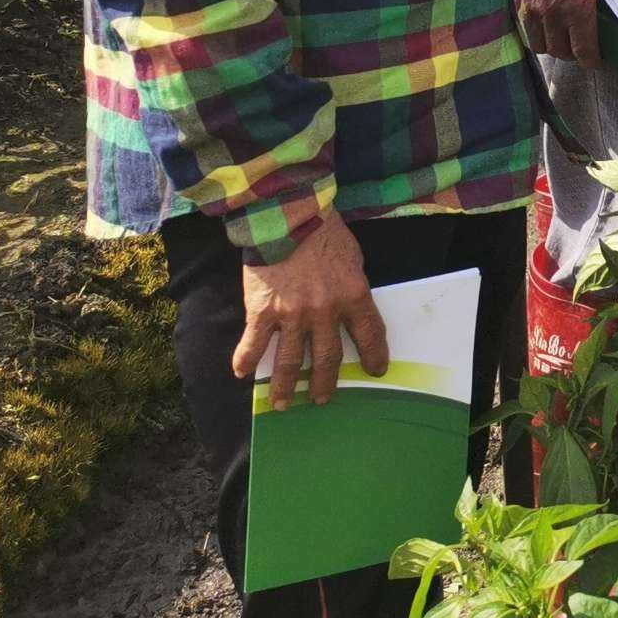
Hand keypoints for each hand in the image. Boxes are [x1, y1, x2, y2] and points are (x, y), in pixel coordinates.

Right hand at [233, 214, 386, 410]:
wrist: (287, 214)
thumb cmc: (324, 233)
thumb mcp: (353, 260)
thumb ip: (350, 289)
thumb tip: (350, 313)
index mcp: (354, 295)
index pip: (370, 334)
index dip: (374, 356)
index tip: (376, 371)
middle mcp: (325, 311)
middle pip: (326, 358)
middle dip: (323, 383)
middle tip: (321, 399)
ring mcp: (292, 314)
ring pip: (288, 361)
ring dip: (284, 386)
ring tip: (282, 402)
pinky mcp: (262, 311)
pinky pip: (253, 344)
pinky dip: (245, 361)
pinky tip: (242, 374)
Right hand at [517, 0, 615, 65]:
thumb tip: (613, 13)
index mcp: (581, 7)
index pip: (584, 51)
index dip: (593, 61)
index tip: (598, 60)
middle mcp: (555, 14)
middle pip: (561, 53)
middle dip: (573, 55)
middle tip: (582, 48)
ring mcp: (534, 9)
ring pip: (542, 46)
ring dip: (554, 46)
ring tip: (564, 39)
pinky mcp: (520, 2)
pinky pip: (527, 31)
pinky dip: (538, 34)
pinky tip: (548, 27)